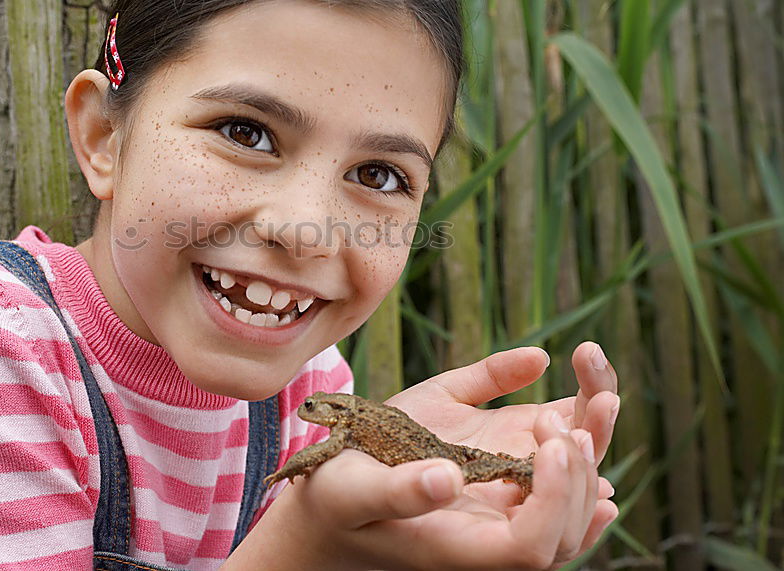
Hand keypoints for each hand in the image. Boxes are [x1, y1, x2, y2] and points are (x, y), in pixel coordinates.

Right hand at [228, 342, 618, 569]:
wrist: (334, 499)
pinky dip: (582, 432)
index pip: (534, 546)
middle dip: (584, 463)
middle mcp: (495, 529)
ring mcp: (503, 499)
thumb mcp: (353, 492)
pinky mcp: (499, 465)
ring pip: (575, 490)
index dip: (559, 500)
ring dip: (594, 437)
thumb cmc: (335, 503)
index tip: (552, 441)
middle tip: (569, 408)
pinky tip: (594, 396)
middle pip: (571, 519)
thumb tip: (447, 477)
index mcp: (464, 547)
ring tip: (596, 383)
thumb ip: (398, 490)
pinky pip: (555, 462)